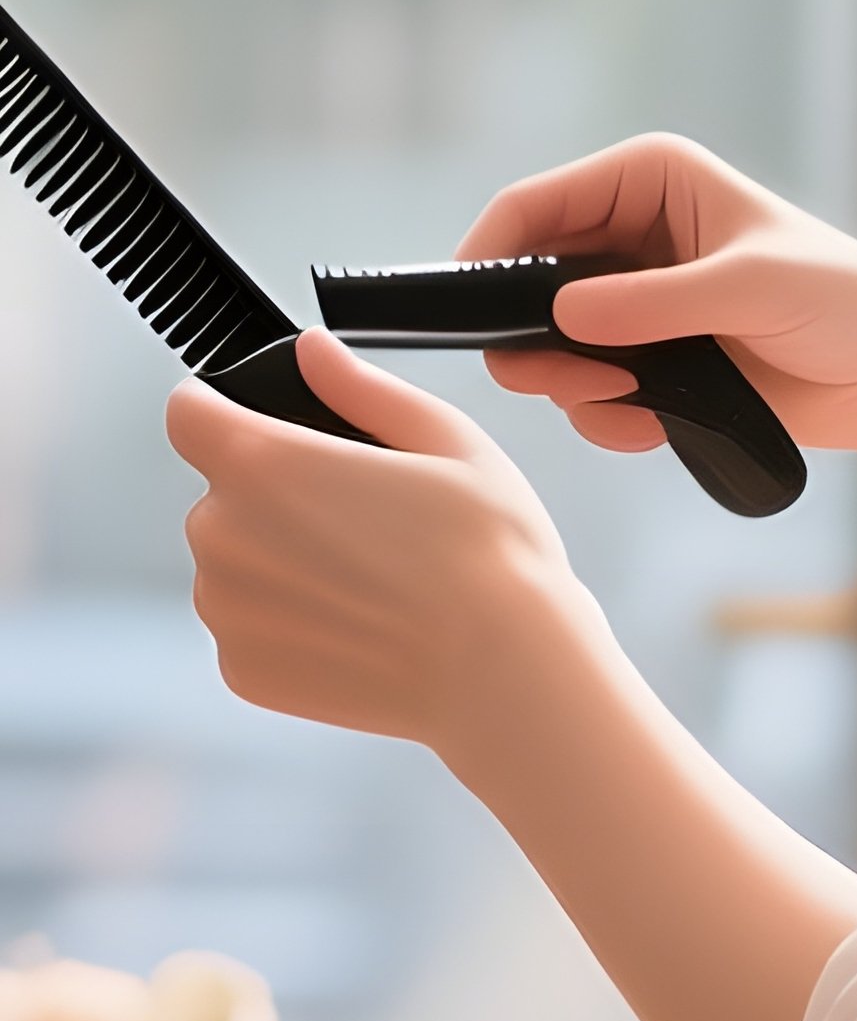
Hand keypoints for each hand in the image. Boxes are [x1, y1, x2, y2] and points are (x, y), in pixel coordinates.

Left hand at [166, 327, 592, 751]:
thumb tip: (312, 350)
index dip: (227, 409)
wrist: (504, 669)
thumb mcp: (447, 438)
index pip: (188, 410)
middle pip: (222, 491)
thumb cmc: (491, 550)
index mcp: (265, 463)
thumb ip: (362, 388)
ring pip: (235, 560)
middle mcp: (222, 535)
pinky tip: (362, 624)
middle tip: (368, 516)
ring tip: (373, 577)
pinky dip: (293, 621)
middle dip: (277, 494)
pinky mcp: (241, 670)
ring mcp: (226, 610)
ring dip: (281, 560)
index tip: (275, 427)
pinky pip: (252, 624)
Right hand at [452, 130, 856, 459]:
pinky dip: (611, 416)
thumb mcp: (749, 290)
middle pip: (528, 284)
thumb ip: (654, 305)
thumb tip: (562, 319)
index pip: (535, 207)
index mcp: (649, 180)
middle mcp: (631, 235)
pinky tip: (658, 424)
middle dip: (538, 341)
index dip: (489, 257)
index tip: (469, 316)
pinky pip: (591, 393)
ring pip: (552, 348)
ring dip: (579, 386)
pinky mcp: (653, 361)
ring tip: (636, 403)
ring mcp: (638, 303)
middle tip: (567, 382)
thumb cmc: (843, 301)